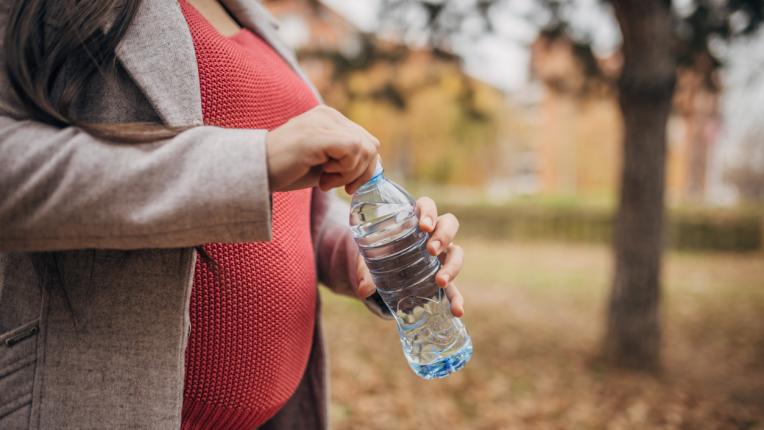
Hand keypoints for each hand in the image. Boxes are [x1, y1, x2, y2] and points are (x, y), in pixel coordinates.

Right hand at [265, 105, 379, 193]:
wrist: (255, 172)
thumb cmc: (288, 170)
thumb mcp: (325, 163)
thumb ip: (348, 159)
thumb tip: (374, 167)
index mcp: (331, 119)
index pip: (368, 142)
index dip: (365, 169)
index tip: (347, 185)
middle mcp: (328, 115)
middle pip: (371, 146)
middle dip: (361, 174)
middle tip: (337, 185)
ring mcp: (322, 122)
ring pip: (364, 149)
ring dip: (349, 174)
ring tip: (325, 180)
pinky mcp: (317, 134)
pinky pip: (353, 150)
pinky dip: (344, 171)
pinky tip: (324, 177)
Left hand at [355, 197, 464, 316]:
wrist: (383, 275)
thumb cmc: (378, 256)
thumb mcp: (368, 259)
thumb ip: (365, 270)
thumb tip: (364, 289)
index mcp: (414, 221)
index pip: (427, 206)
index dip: (429, 212)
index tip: (424, 226)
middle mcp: (433, 235)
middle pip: (449, 224)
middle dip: (444, 236)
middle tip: (431, 250)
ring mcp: (442, 256)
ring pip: (457, 253)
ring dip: (452, 265)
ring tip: (440, 280)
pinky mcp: (443, 277)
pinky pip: (454, 287)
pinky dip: (456, 299)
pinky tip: (457, 310)